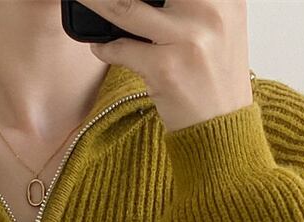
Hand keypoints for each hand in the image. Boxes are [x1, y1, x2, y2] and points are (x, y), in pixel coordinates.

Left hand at [81, 0, 253, 132]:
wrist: (220, 127)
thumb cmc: (212, 78)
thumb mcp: (217, 28)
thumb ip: (188, 5)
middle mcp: (211, 11)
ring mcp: (188, 39)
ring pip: (125, 7)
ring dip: (96, 3)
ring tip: (83, 1)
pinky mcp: (166, 68)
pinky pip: (120, 48)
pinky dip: (104, 47)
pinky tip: (101, 47)